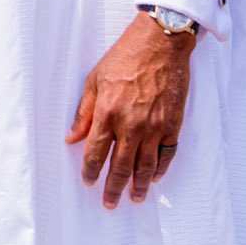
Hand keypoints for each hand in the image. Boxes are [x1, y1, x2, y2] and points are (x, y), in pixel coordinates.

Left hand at [66, 14, 192, 208]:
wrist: (161, 41)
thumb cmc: (125, 56)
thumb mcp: (95, 79)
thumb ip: (84, 112)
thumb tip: (72, 137)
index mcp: (108, 113)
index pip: (96, 153)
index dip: (91, 171)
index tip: (88, 182)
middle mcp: (131, 124)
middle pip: (120, 166)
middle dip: (113, 187)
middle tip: (109, 203)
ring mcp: (154, 126)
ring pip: (145, 166)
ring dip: (139, 185)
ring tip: (135, 198)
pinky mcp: (173, 123)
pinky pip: (167, 153)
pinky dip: (161, 168)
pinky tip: (155, 177)